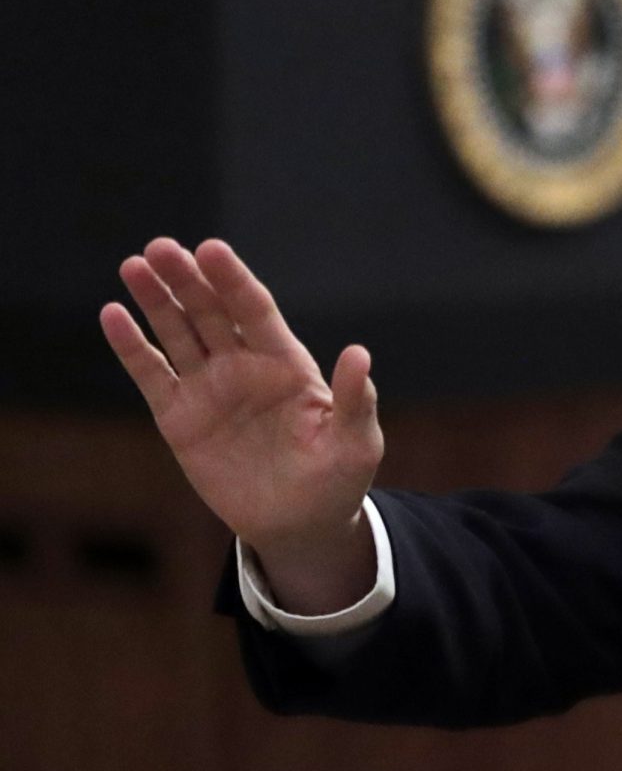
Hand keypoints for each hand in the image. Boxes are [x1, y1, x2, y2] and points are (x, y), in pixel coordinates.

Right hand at [100, 237, 382, 611]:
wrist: (299, 524)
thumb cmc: (337, 480)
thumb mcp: (356, 444)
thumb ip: (356, 400)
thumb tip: (359, 354)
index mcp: (287, 363)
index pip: (255, 310)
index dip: (233, 280)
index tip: (211, 249)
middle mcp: (244, 366)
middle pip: (211, 311)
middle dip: (188, 279)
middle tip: (161, 246)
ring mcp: (209, 388)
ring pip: (177, 333)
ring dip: (156, 300)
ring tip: (134, 266)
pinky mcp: (179, 418)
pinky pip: (152, 374)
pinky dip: (132, 346)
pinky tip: (112, 315)